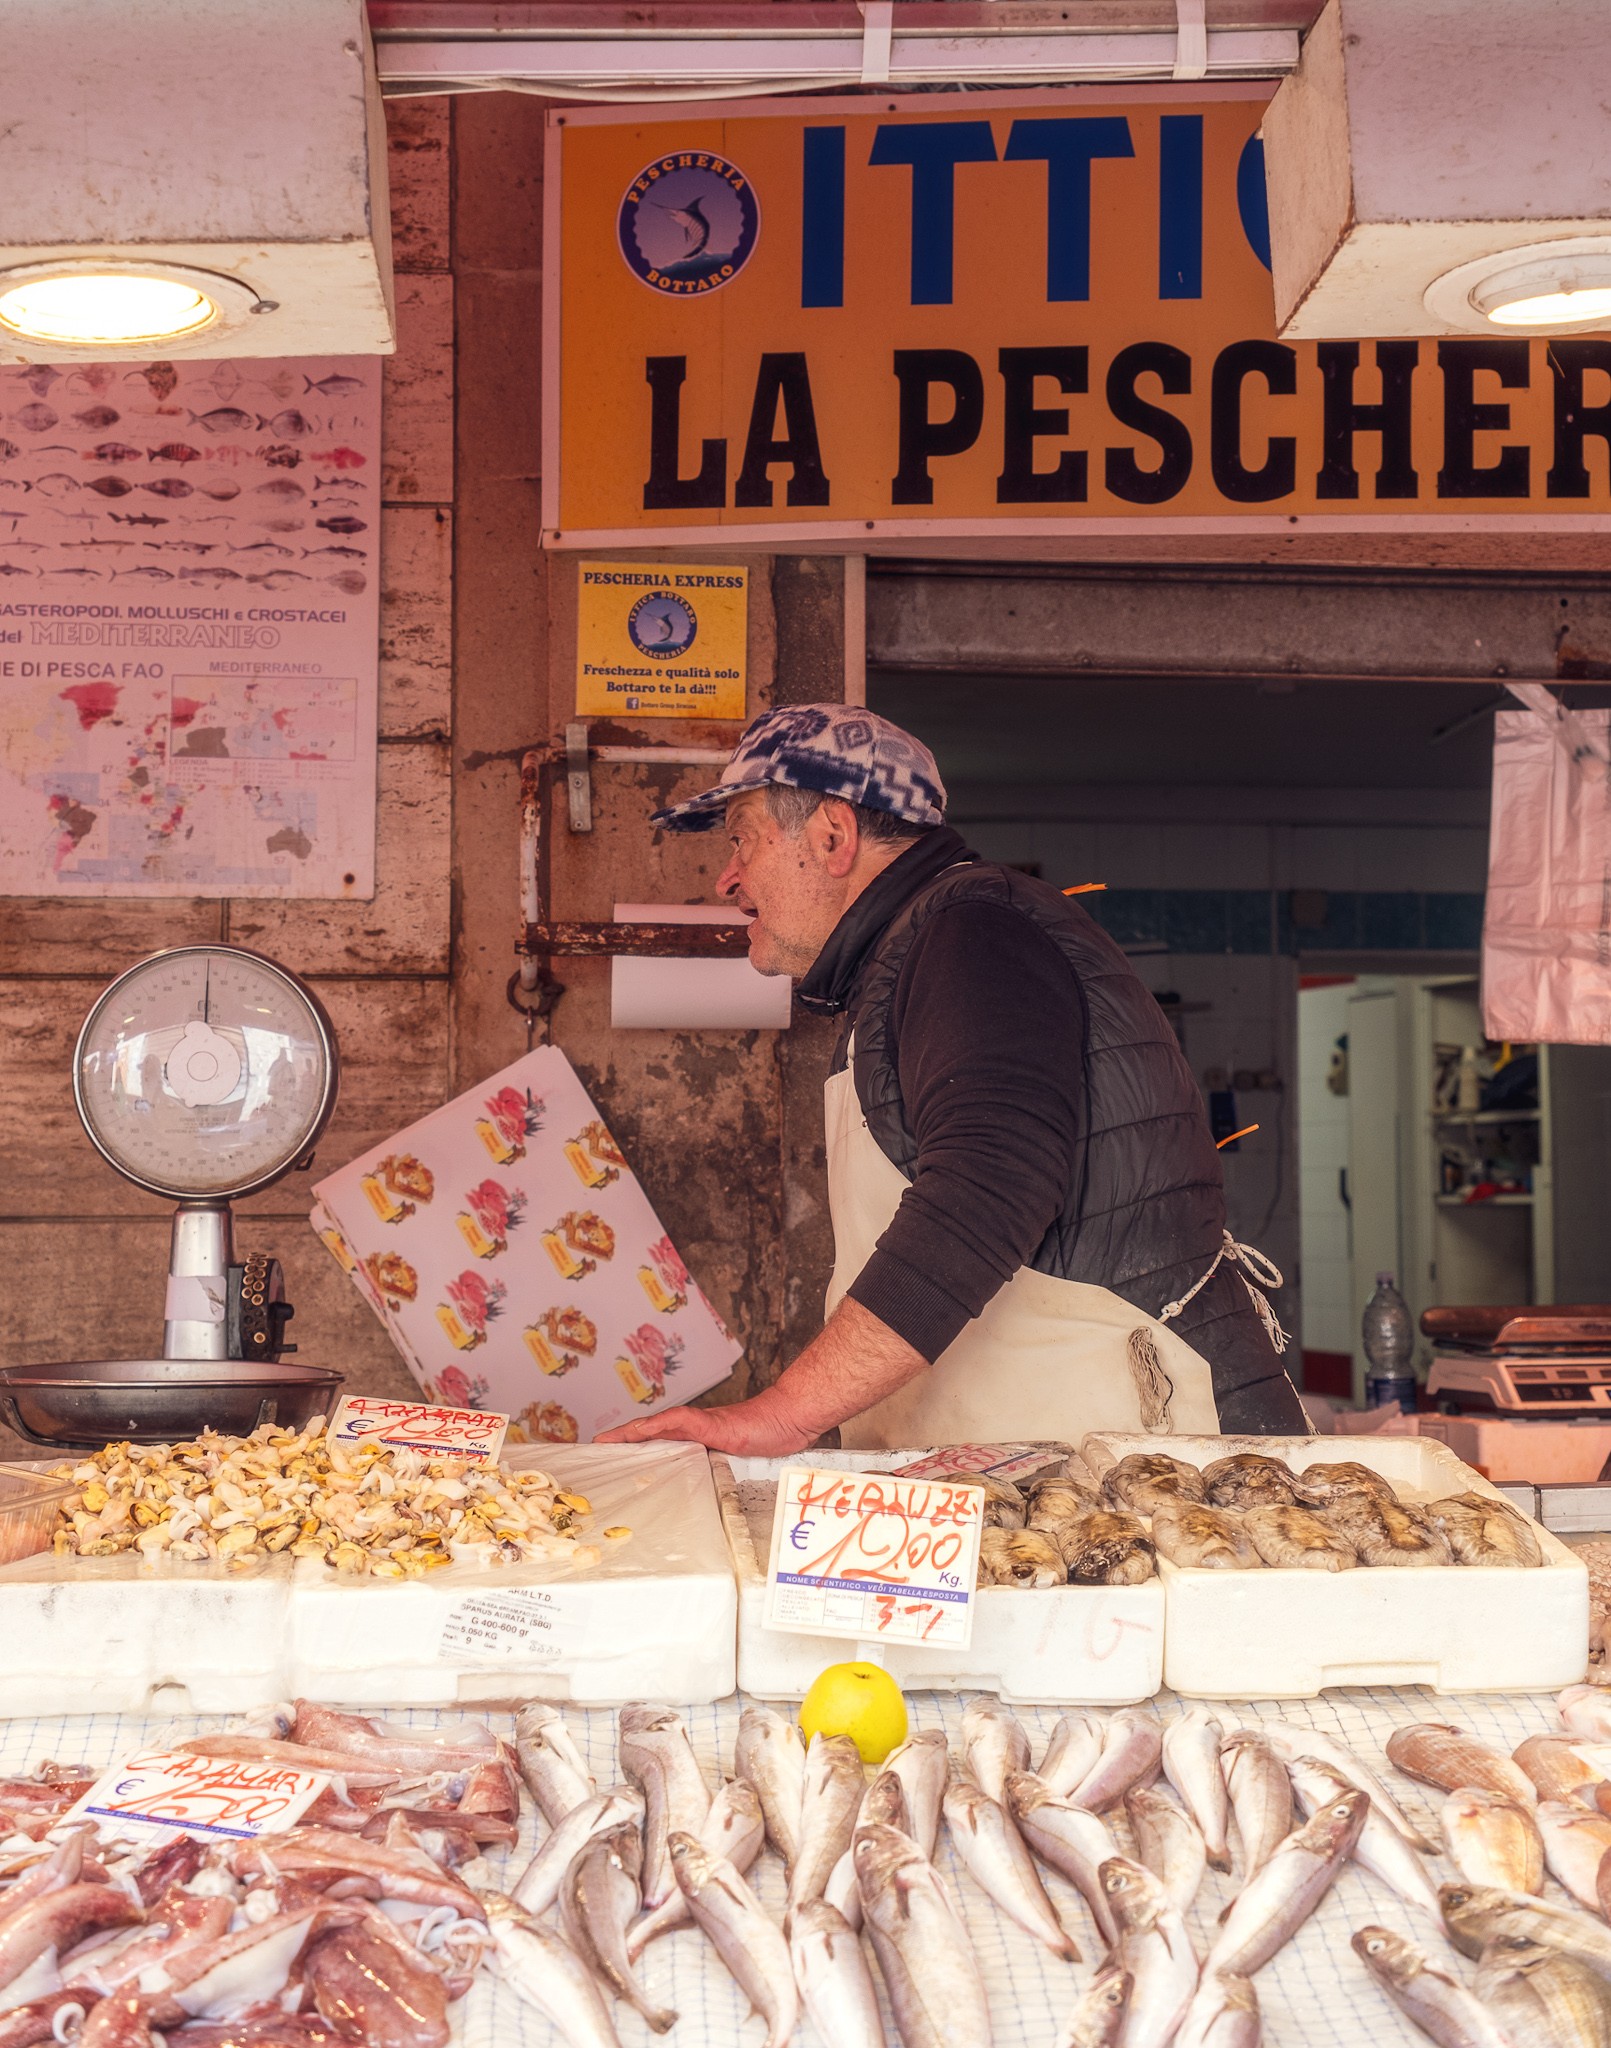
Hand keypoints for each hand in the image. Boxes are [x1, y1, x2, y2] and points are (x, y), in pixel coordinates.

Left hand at [595, 1395, 817, 1458]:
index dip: (634, 1450)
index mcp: (696, 1442)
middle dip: (622, 1441)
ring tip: (608, 1440)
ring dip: (631, 1432)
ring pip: (658, 1426)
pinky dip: (658, 1424)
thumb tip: (702, 1501)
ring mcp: (701, 1424)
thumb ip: (716, 1473)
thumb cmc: (764, 1440)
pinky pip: (681, 1421)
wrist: (786, 1420)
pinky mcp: (712, 1423)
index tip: (611, 1459)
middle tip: (596, 1449)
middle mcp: (693, 1430)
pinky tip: (641, 1429)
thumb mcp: (734, 1464)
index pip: (659, 1445)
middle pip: (650, 1434)